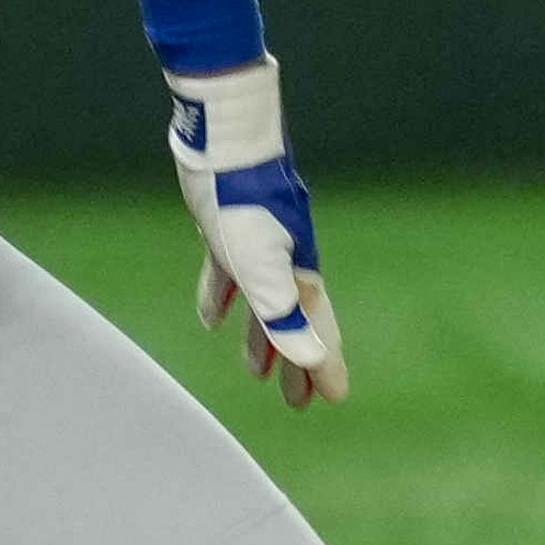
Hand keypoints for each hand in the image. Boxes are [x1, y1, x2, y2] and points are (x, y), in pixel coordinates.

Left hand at [166, 59, 346, 408]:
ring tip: (255, 372)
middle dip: (295, 363)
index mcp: (297, 276)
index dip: (323, 366)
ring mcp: (256, 247)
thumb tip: (313, 359)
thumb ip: (283, 313)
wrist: (222, 141)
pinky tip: (213, 318)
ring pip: (263, 305)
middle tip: (296, 403)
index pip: (316, 333)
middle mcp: (284, 264)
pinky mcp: (227, 232)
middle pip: (293, 325)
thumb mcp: (261, 266)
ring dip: (262, 339)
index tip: (332, 398)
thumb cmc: (243, 202)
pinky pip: (231, 277)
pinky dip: (226, 299)